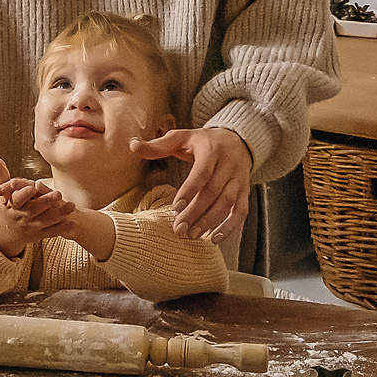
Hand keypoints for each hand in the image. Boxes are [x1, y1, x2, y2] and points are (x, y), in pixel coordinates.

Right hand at [0, 157, 75, 244]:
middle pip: (35, 210)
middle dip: (46, 202)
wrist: (5, 233)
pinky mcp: (39, 234)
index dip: (24, 194)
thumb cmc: (5, 206)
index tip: (32, 187)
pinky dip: (62, 229)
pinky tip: (73, 223)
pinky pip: (51, 232)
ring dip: (59, 214)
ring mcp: (31, 226)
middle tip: (58, 194)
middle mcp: (22, 216)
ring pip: (46, 221)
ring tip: (72, 206)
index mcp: (12, 205)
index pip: (17, 199)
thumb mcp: (0, 192)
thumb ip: (1, 175)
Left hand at [133, 126, 253, 241]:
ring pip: (228, 203)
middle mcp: (229, 164)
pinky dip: (230, 227)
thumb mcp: (181, 137)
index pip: (202, 172)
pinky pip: (241, 211)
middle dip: (196, 212)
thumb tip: (132, 145)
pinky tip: (214, 238)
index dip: (190, 191)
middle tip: (179, 228)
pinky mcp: (245, 191)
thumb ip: (158, 145)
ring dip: (210, 221)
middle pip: (214, 192)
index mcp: (211, 150)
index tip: (176, 207)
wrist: (236, 140)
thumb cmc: (202, 141)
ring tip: (192, 234)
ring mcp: (239, 179)